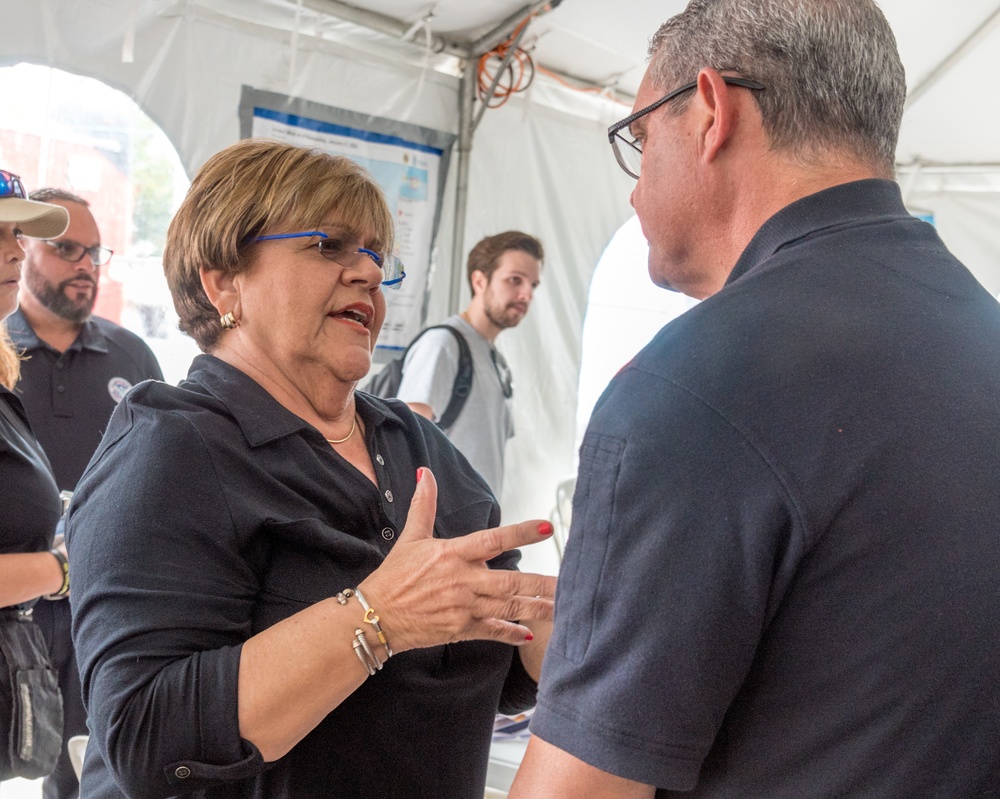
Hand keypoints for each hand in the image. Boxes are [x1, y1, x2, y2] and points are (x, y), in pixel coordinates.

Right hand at [359, 468, 556, 652]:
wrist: (375, 617)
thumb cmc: (394, 576)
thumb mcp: (410, 537)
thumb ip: (423, 504)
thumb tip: (424, 472)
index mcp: (453, 554)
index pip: (493, 540)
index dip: (521, 533)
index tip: (546, 527)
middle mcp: (462, 581)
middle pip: (510, 581)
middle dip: (542, 583)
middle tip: (570, 582)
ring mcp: (463, 607)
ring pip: (508, 607)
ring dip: (536, 608)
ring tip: (562, 608)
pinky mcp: (460, 629)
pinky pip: (492, 631)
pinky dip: (511, 632)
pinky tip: (529, 634)